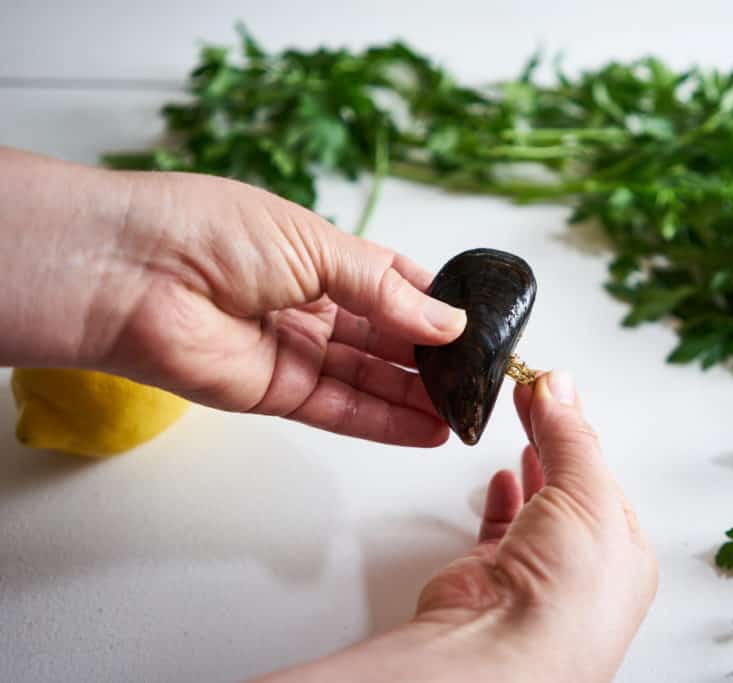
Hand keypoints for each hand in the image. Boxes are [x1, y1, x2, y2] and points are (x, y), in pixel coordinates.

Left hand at [0, 147, 465, 445]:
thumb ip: (383, 290)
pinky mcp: (274, 394)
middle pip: (384, 339)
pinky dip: (385, 422)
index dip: (435, 307)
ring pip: (369, 379)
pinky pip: (340, 411)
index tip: (480, 328)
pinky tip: (429, 429)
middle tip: (483, 378)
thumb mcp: (315, 243)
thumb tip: (447, 322)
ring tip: (469, 410)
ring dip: (418, 396)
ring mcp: (293, 351)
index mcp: (319, 254)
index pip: (392, 285)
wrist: (128, 273)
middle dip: (433, 359)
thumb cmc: (211, 232)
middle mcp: (309, 304)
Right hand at [259, 371, 657, 682]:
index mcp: (626, 550)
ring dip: (532, 458)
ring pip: (538, 500)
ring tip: (521, 413)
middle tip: (532, 388)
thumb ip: (571, 437)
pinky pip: (502, 525)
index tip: (555, 388)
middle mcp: (585, 564)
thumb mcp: (587, 494)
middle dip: (555, 433)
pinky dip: (502, 495)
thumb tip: (561, 386)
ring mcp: (537, 570)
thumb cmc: (566, 598)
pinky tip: (502, 474)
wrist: (499, 654)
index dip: (579, 426)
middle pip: (571, 482)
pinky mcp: (492, 573)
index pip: (604, 474)